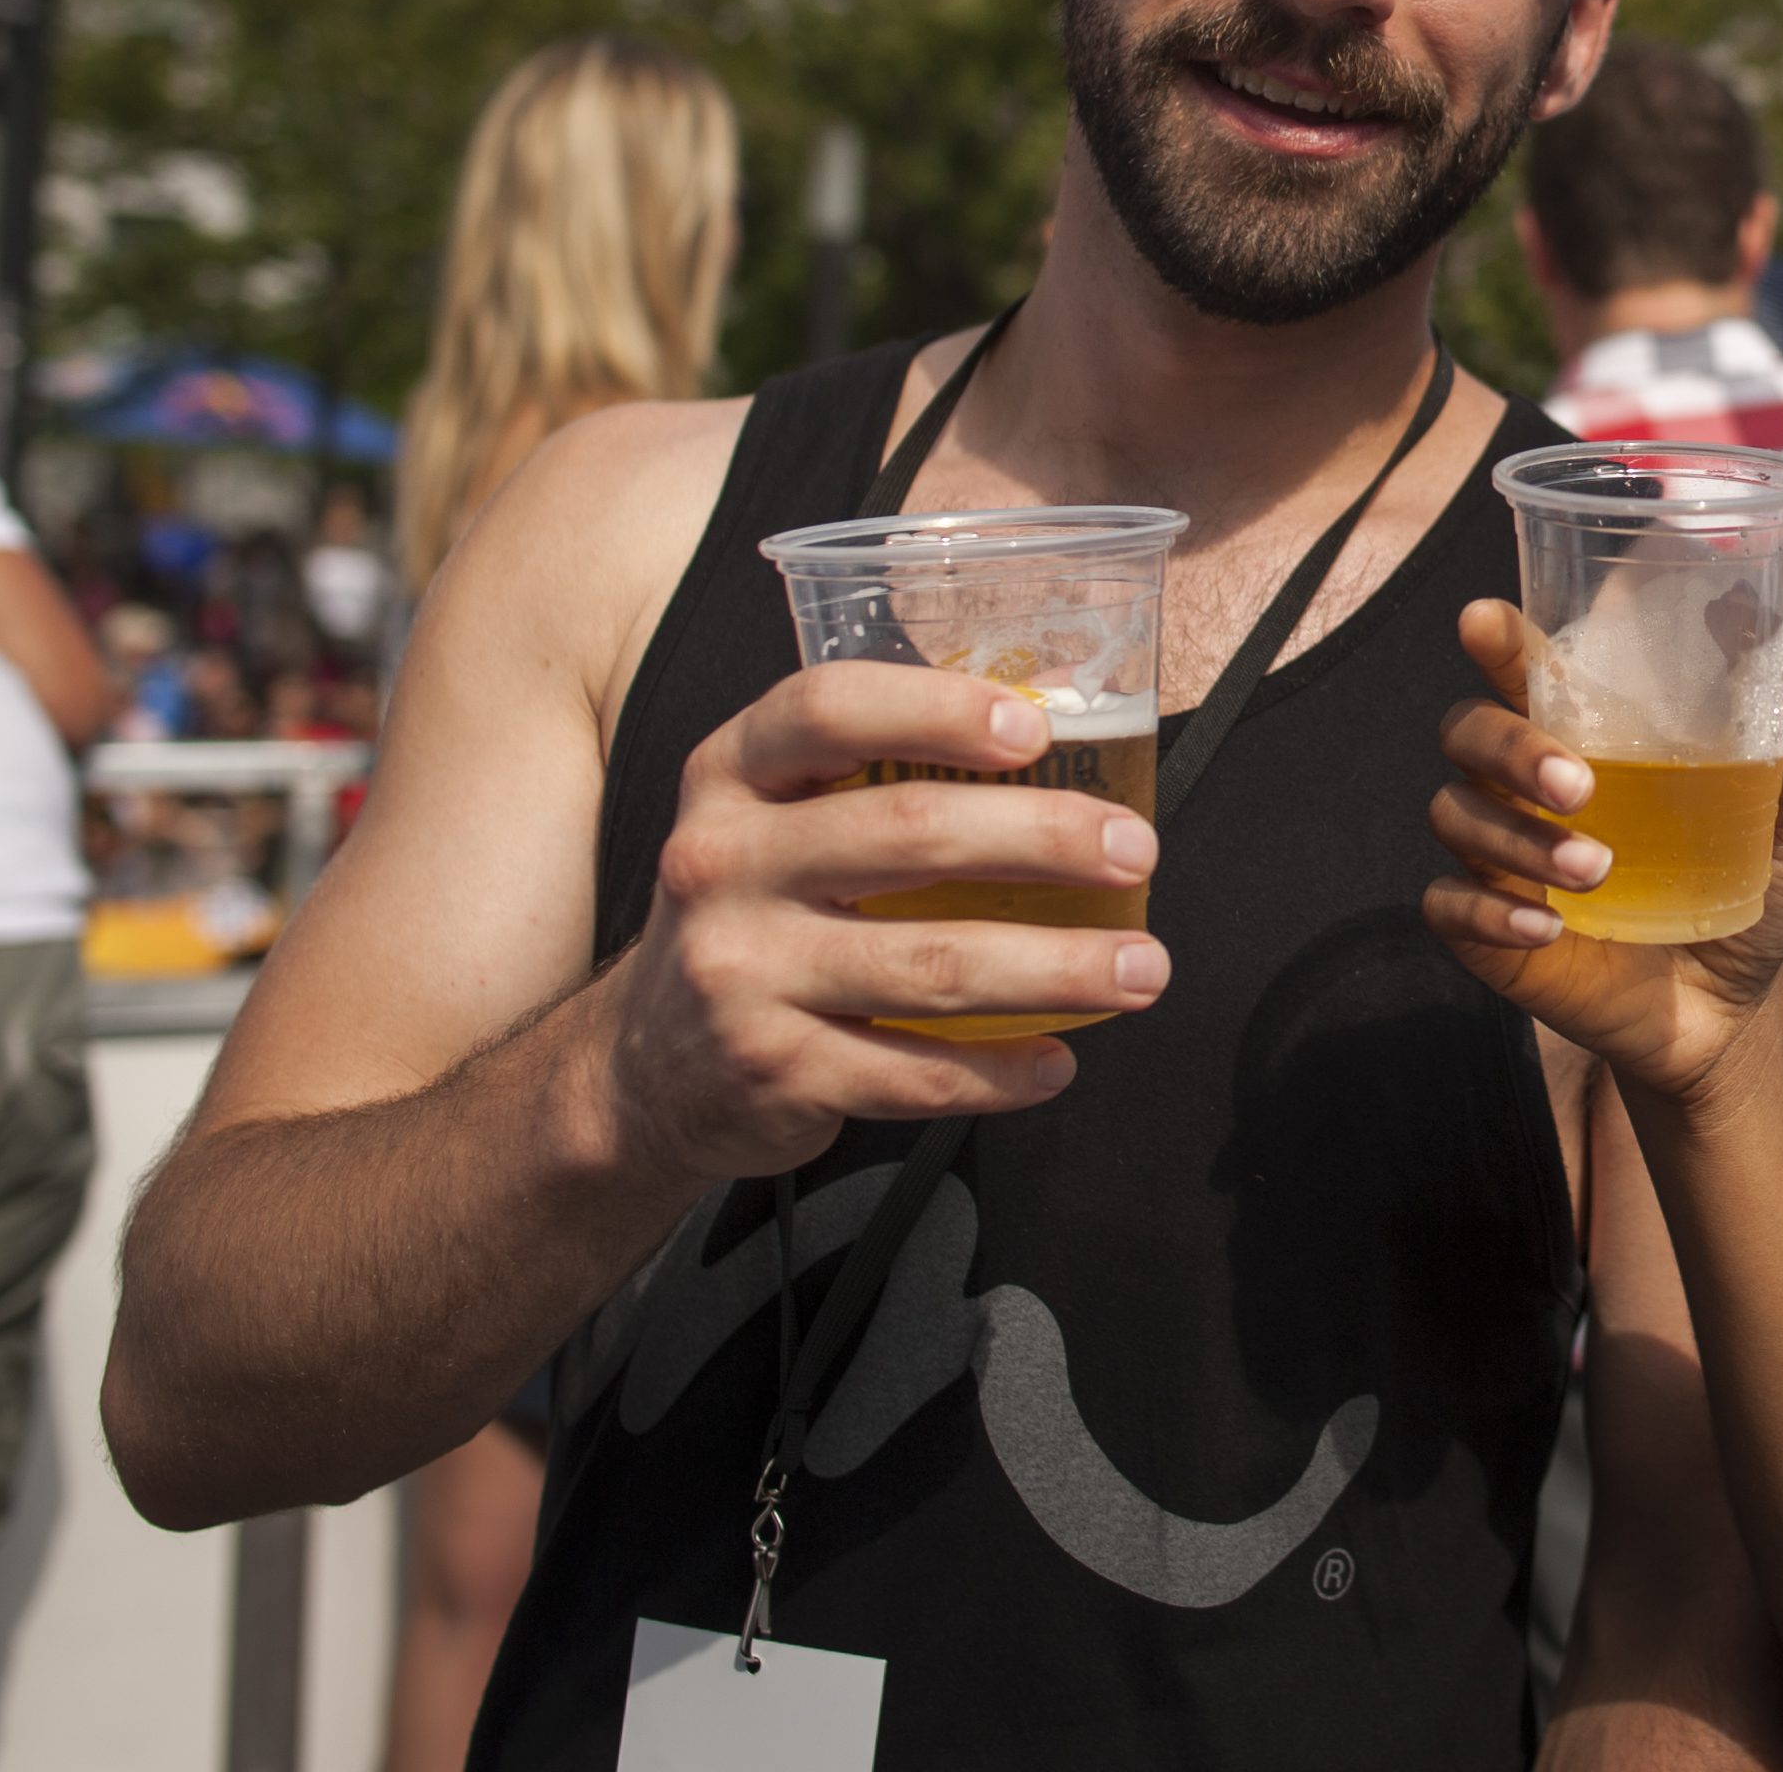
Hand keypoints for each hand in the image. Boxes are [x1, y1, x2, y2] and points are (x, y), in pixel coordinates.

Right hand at [594, 661, 1166, 1183]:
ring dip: (1060, 967)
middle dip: (1046, 839)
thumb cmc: (752, 915)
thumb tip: (1056, 730)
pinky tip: (1058, 1060)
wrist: (642, 1068)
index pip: (829, 710)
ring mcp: (743, 973)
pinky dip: (1003, 1071)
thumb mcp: (772, 822)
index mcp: (732, 776)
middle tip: (1136, 851)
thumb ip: (876, 776)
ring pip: (933, 964)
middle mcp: (723, 864)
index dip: (938, 708)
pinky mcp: (773, 1071)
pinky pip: (914, 1073)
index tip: (1038, 729)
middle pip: (909, 833)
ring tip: (1141, 968)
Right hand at [1422, 596, 1782, 1105]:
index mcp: (1583, 738)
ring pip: (1456, 815)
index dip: (1498, 641)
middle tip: (1580, 787)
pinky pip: (1449, 906)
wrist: (1727, 1011)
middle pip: (1467, 732)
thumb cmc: (1738, 891)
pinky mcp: (1489, 932)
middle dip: (1511, 748)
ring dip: (1518, 838)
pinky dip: (1490, 912)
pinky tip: (1547, 928)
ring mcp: (1500, 858)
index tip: (1485, 620)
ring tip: (1598, 870)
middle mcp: (1524, 788)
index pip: (1522, 672)